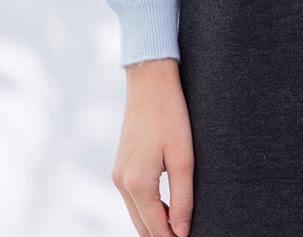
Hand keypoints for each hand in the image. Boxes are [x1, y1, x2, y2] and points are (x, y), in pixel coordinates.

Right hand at [112, 58, 193, 236]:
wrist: (150, 81)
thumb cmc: (170, 115)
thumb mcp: (183, 157)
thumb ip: (182, 198)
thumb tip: (181, 232)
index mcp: (137, 183)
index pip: (156, 228)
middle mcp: (122, 182)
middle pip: (141, 226)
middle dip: (161, 235)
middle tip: (184, 233)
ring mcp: (118, 173)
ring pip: (136, 213)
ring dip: (154, 223)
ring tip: (178, 224)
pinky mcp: (121, 164)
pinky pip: (133, 197)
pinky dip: (147, 207)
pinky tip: (165, 205)